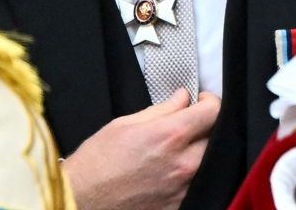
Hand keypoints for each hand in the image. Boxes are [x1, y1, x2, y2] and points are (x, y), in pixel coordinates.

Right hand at [62, 89, 220, 209]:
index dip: (209, 101)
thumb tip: (183, 98)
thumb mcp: (125, 124)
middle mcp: (183, 163)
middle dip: (206, 126)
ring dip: (200, 150)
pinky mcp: (178, 206)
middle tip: (190, 124)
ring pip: (209, 162)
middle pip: (216, 137)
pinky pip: (196, 184)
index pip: (213, 111)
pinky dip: (191, 174)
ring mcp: (183, 188)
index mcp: (170, 136)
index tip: (201, 101)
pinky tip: (172, 170)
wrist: (80, 201)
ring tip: (179, 148)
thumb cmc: (96, 163)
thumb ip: (162, 110)